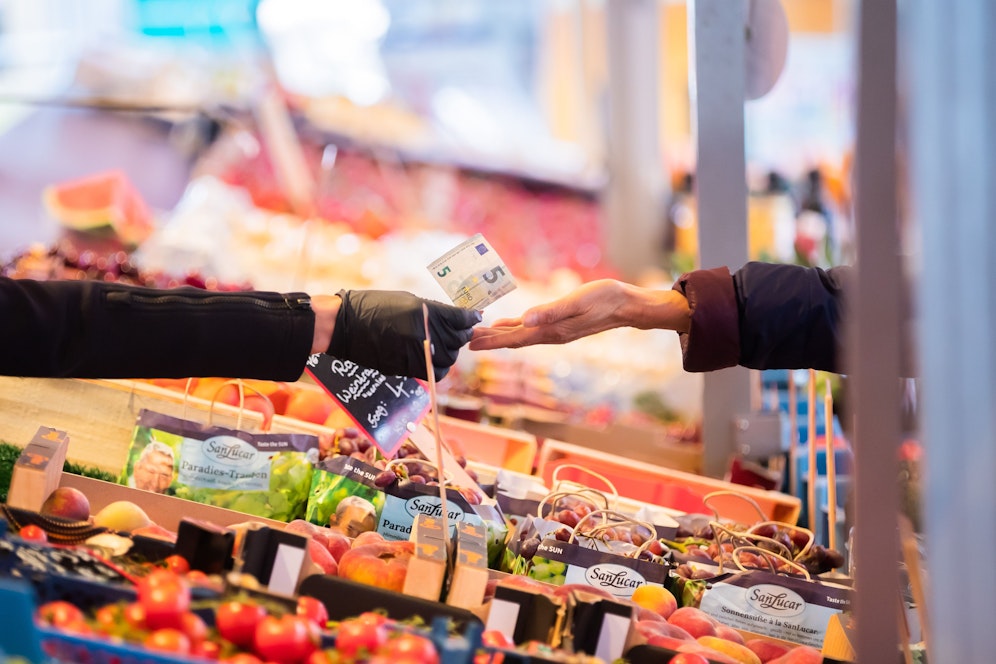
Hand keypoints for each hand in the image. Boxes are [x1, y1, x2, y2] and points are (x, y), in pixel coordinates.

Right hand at [328, 290, 480, 379]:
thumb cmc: (373, 307)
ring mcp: (414, 352)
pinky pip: (433, 372)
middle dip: (461, 335)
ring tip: (444, 344)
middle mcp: (422, 333)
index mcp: (424, 312)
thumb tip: (455, 318)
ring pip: (448, 358)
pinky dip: (437, 367)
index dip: (470, 319)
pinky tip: (433, 359)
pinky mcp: (406, 368)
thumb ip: (431, 310)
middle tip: (461, 331)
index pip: (458, 318)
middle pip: (457, 340)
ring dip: (450, 352)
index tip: (475, 317)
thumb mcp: (406, 300)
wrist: (344, 326)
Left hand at [469, 279, 689, 349]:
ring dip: (500, 336)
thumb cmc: (604, 299)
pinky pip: (531, 328)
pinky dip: (516, 327)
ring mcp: (555, 330)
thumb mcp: (577, 302)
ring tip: (480, 335)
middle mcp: (550, 334)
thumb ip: (551, 312)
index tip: (470, 343)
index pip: (514, 338)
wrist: (627, 305)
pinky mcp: (560, 323)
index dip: (491, 341)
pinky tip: (508, 324)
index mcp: (551, 331)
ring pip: (520, 335)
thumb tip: (525, 321)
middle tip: (465, 340)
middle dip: (490, 341)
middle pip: (513, 339)